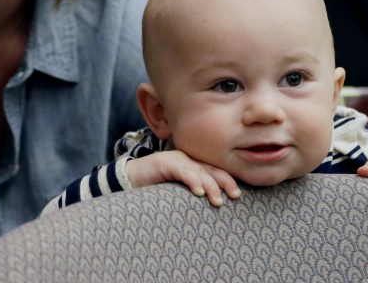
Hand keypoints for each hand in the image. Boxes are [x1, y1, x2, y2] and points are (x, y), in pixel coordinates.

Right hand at [126, 150, 241, 206]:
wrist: (130, 177)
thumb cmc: (155, 186)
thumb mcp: (178, 190)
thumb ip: (192, 192)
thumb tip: (212, 206)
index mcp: (193, 166)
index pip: (214, 172)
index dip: (227, 181)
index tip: (237, 195)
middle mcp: (188, 161)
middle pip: (211, 170)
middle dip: (225, 182)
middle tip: (234, 195)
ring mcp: (177, 160)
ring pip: (199, 172)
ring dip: (210, 186)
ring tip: (217, 200)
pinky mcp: (165, 163)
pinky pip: (182, 172)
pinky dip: (192, 181)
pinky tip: (198, 192)